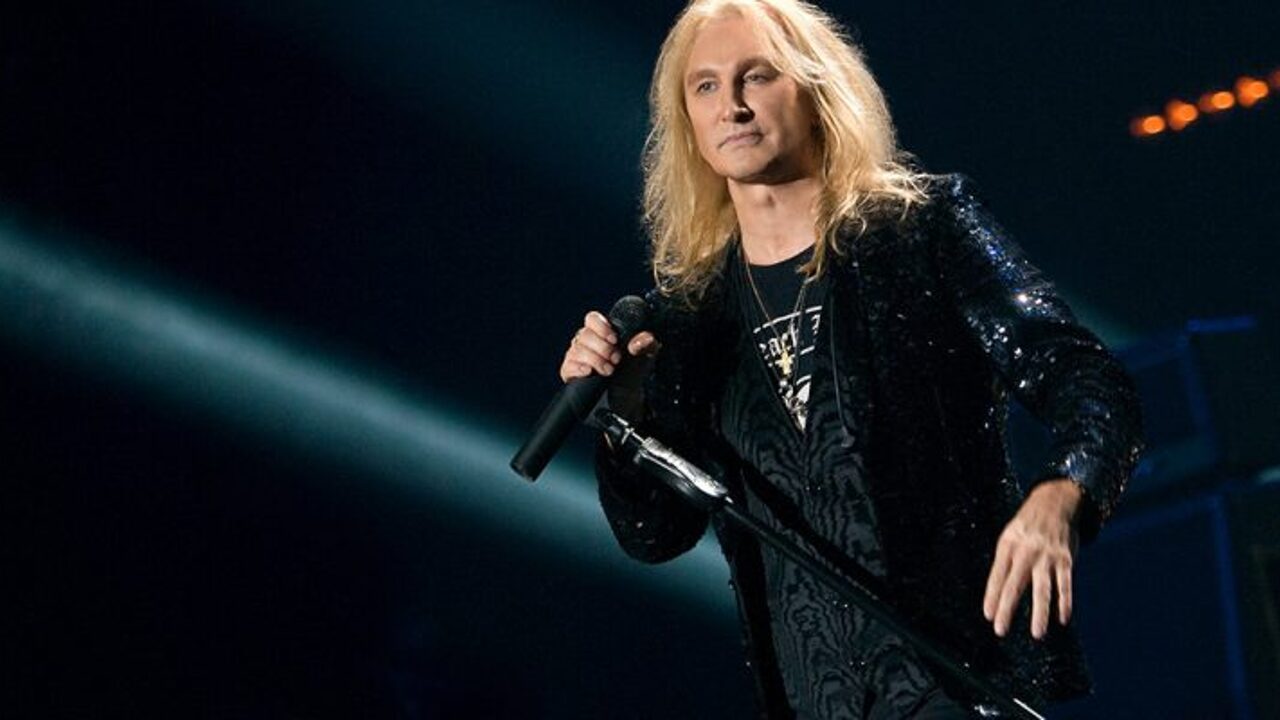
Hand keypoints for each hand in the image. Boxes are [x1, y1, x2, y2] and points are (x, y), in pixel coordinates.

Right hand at [559, 311, 659, 416]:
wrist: (626, 395)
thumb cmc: (633, 369)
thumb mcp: (645, 356)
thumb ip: (647, 344)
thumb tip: (641, 341)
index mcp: (601, 332)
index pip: (592, 319)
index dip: (602, 327)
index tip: (614, 340)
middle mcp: (586, 341)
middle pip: (585, 335)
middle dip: (603, 348)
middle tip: (616, 359)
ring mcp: (576, 356)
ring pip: (577, 350)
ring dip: (595, 360)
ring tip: (609, 370)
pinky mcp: (570, 371)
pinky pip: (568, 366)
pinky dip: (579, 368)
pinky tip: (589, 372)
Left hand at [982, 479, 1081, 639]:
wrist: (1055, 502)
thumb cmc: (1027, 526)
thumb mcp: (1009, 537)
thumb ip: (1005, 563)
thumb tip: (997, 595)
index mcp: (1008, 546)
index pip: (997, 576)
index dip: (992, 597)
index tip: (988, 616)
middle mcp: (1026, 552)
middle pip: (1014, 585)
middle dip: (1006, 609)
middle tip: (1000, 630)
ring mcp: (1047, 557)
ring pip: (1042, 589)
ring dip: (1039, 613)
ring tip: (1036, 634)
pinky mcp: (1065, 560)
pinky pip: (1065, 584)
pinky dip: (1065, 602)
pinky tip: (1062, 619)